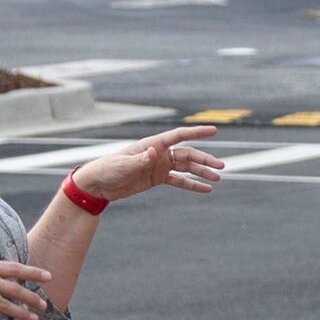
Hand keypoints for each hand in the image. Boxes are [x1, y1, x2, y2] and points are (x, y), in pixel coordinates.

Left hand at [67, 126, 225, 205]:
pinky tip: (206, 189)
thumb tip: (153, 153)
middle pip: (188, 154)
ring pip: (187, 167)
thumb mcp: (123, 165)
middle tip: (221, 166)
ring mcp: (159, 166)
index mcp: (152, 145)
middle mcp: (159, 153)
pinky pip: (179, 181)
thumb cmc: (108, 169)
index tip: (214, 130)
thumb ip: (139, 160)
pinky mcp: (156, 179)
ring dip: (202, 172)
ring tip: (218, 178)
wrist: (98, 185)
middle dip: (205, 159)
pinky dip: (192, 184)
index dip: (197, 133)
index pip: (179, 136)